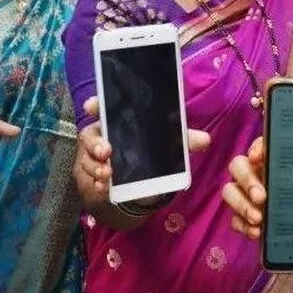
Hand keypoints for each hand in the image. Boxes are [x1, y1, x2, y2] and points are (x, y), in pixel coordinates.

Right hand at [74, 97, 212, 209]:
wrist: (139, 185)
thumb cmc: (150, 153)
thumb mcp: (169, 145)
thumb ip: (183, 140)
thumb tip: (205, 139)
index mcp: (119, 122)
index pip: (104, 108)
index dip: (96, 104)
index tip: (91, 106)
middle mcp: (102, 137)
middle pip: (90, 134)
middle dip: (95, 143)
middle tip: (105, 152)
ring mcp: (93, 157)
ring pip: (87, 158)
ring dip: (95, 166)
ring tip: (107, 175)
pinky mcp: (91, 176)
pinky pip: (88, 179)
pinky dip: (95, 183)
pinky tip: (102, 188)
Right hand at [222, 136, 292, 239]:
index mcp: (278, 156)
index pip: (261, 143)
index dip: (257, 146)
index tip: (260, 155)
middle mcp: (258, 172)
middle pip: (238, 166)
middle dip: (247, 180)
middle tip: (263, 198)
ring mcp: (247, 194)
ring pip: (230, 191)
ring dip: (240, 204)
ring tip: (258, 219)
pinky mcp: (244, 216)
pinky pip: (234, 219)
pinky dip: (241, 226)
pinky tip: (256, 234)